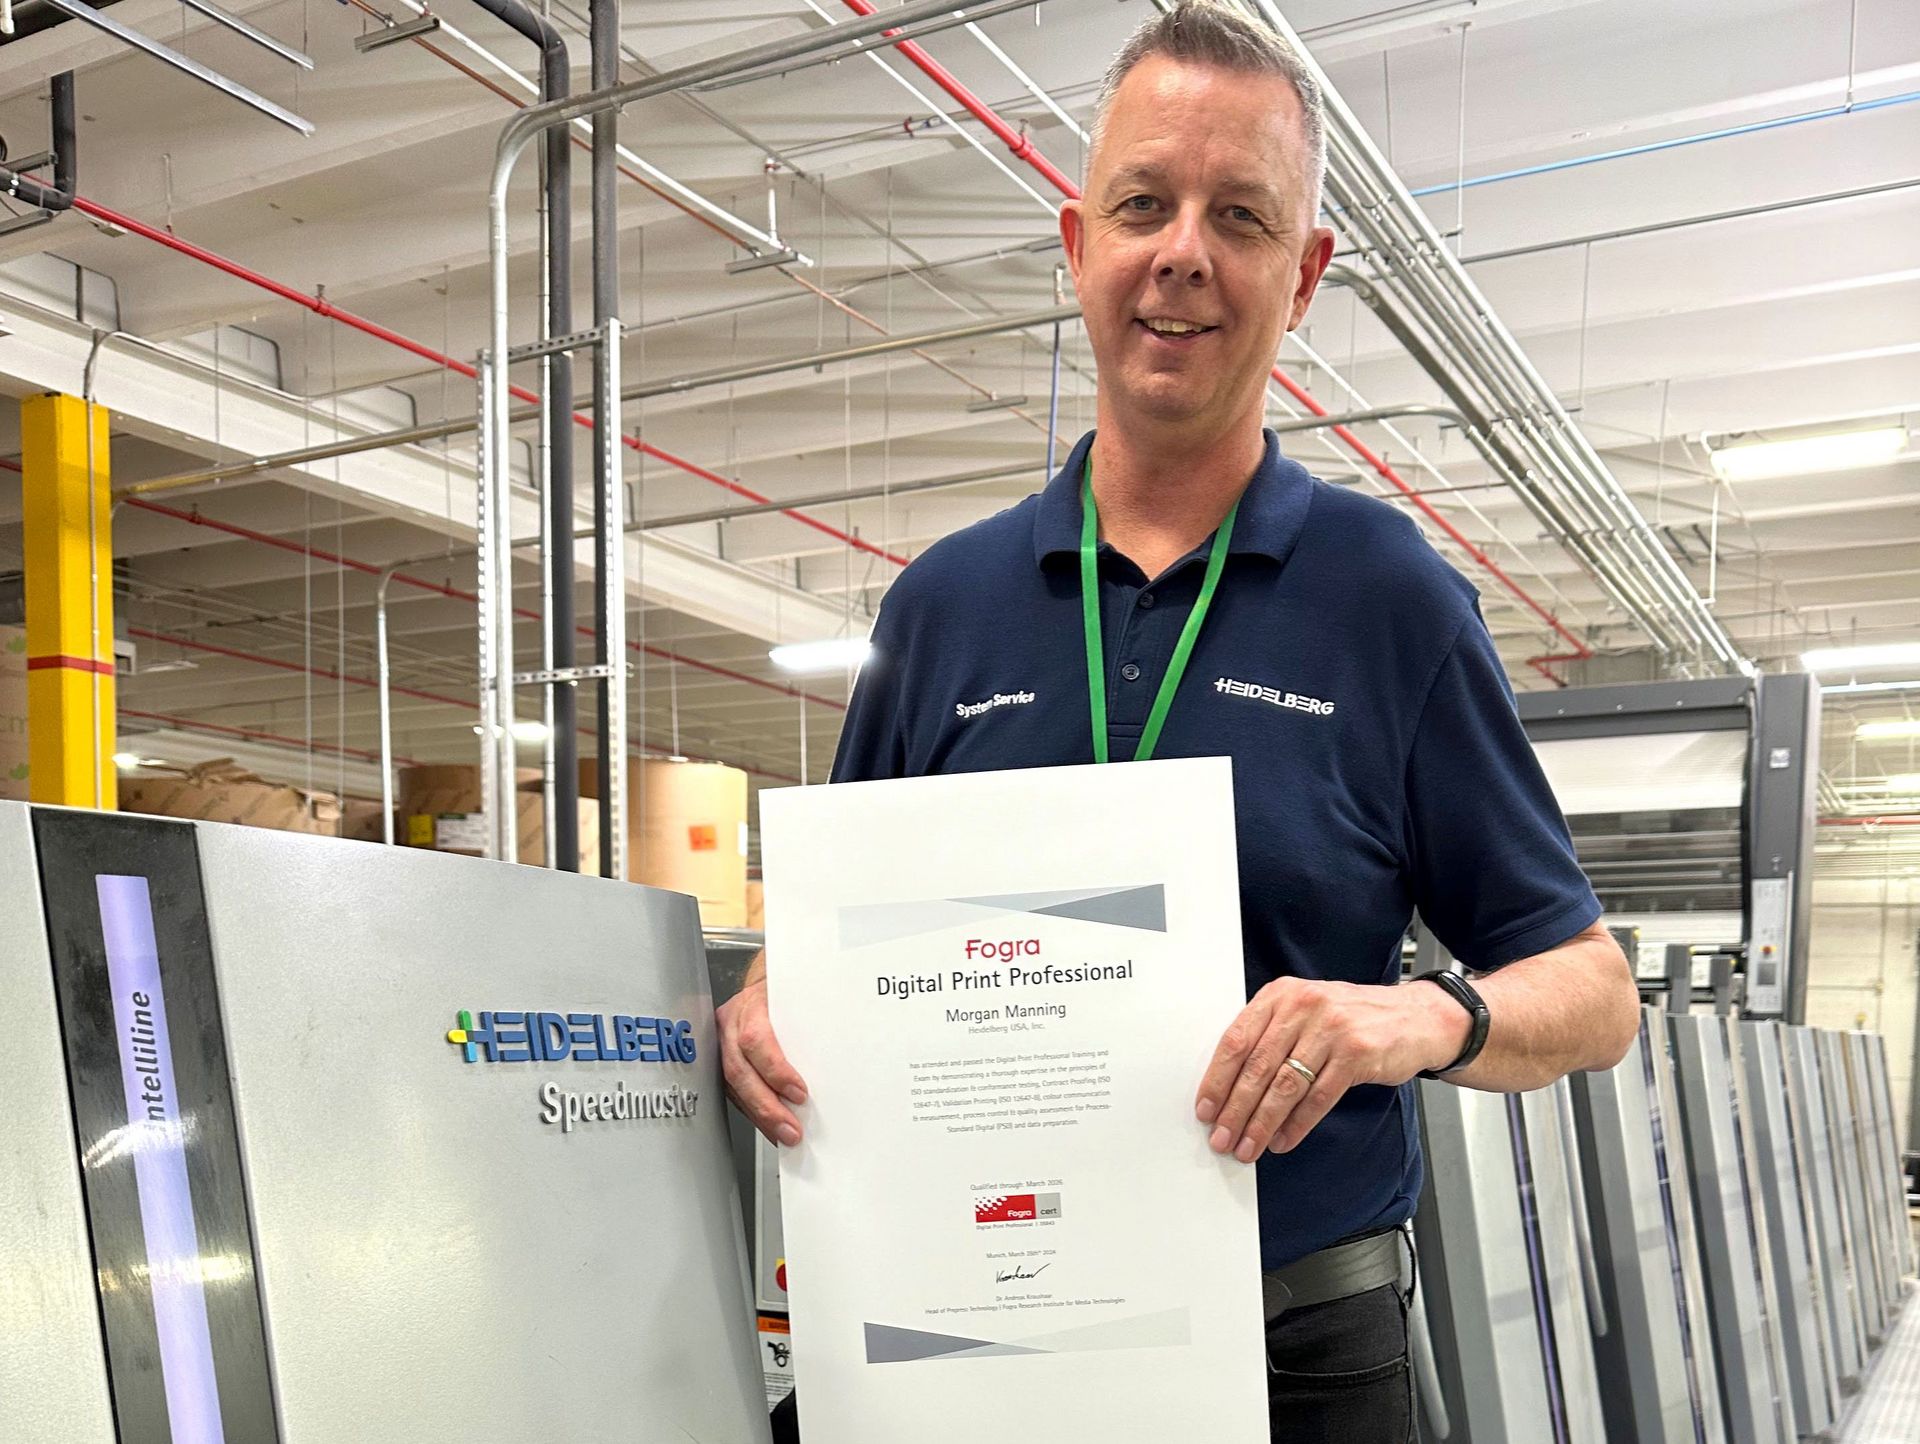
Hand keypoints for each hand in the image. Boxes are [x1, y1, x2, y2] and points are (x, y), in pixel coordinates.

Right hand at [715, 974, 808, 1145]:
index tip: (799, 1093)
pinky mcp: (722, 1057)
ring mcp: (722, 1040)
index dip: (776, 1071)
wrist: (770, 980)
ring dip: (759, 1114)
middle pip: (740, 1071)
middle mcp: (731, 1022)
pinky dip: (753, 1110)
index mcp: (752, 1003)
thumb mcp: (800, 999)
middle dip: (766, 1106)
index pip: (756, 1040)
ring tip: (782, 1133)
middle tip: (790, 1128)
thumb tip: (837, 1065)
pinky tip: (769, 1123)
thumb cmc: (789, 990)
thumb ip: (810, 1026)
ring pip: (733, 1085)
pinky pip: (733, 1090)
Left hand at [1194, 977, 1470, 1161]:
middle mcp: (1302, 1007)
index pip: (1236, 1040)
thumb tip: (1229, 1086)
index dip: (1217, 1079)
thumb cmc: (1351, 1019)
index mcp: (1280, 995)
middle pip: (1257, 1067)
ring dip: (1262, 1123)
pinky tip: (1283, 1140)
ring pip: (1285, 1085)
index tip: (1206, 1109)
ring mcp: (1331, 1029)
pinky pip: (1318, 1098)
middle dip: (1236, 1109)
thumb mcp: (1305, 1011)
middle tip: (1222, 1138)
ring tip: (1249, 1146)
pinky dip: (1297, 1124)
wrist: (1415, 1018)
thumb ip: (1269, 1035)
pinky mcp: (1356, 1054)